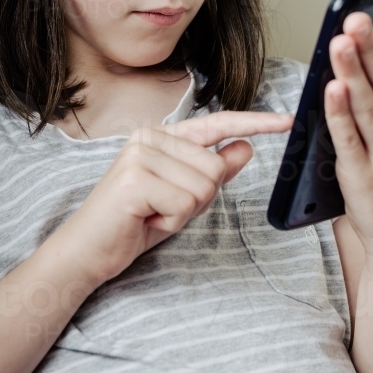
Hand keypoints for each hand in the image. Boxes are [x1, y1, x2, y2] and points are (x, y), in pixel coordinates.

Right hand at [58, 110, 292, 285]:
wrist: (86, 251)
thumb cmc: (132, 223)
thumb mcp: (181, 196)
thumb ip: (212, 170)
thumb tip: (245, 147)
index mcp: (160, 135)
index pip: (216, 124)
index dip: (254, 123)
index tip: (287, 121)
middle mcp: (149, 137)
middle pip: (216, 167)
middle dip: (199, 199)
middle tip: (163, 209)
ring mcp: (140, 155)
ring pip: (205, 187)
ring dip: (184, 214)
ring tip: (153, 214)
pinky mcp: (135, 179)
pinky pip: (185, 205)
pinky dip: (171, 223)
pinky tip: (145, 220)